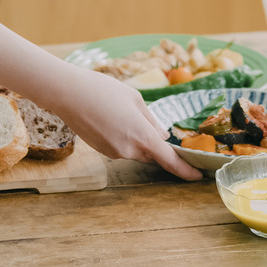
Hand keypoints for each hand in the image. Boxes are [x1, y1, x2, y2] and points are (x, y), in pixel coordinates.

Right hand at [45, 64, 201, 181]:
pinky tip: (110, 118)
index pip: (169, 160)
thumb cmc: (102, 90)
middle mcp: (128, 150)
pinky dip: (122, 136)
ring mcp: (113, 152)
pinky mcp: (102, 151)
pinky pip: (121, 147)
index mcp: (141, 135)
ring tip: (120, 111)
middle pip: (151, 153)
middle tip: (145, 119)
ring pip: (135, 149)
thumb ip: (151, 121)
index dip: (185, 170)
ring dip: (136, 137)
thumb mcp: (134, 98)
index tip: (198, 177)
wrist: (68, 93)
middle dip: (154, 142)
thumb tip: (162, 137)